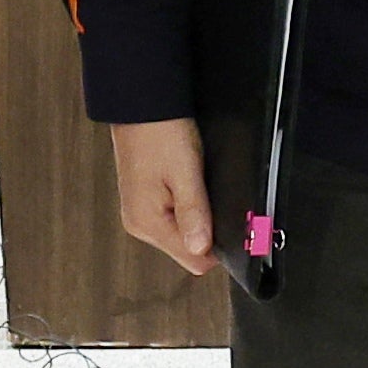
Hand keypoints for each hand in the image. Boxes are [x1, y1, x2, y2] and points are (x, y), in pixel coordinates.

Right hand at [108, 119, 218, 279]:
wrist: (141, 105)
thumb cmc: (159, 132)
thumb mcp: (185, 172)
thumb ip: (195, 213)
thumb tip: (202, 249)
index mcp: (147, 223)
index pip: (193, 261)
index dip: (216, 246)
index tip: (227, 220)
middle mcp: (140, 224)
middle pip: (188, 249)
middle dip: (206, 228)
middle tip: (208, 192)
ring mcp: (140, 213)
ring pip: (183, 233)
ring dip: (196, 215)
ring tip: (194, 182)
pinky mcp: (144, 202)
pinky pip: (174, 217)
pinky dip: (186, 205)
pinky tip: (186, 182)